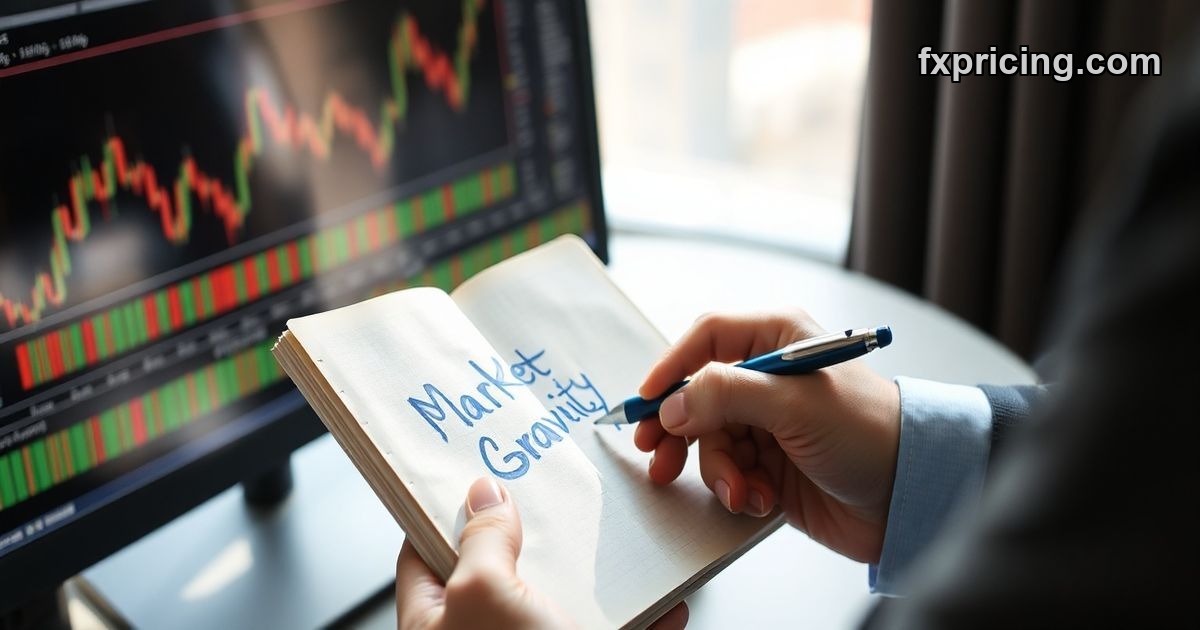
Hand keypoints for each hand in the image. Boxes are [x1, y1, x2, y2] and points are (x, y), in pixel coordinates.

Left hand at [396, 478, 688, 628]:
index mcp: (437, 622)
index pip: (424, 551)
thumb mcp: (487, 597)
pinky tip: (670, 604)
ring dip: (602, 576)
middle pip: (503, 572)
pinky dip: (648, 619)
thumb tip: (480, 494)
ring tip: (625, 542)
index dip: (445, 508)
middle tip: (562, 492)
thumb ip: (481, 542)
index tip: (476, 470)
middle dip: (539, 535)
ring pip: (567, 603)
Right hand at [635, 311, 900, 562]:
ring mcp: (767, 422)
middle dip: (679, 430)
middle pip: (696, 394)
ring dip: (717, 470)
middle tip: (657, 457)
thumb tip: (672, 404)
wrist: (911, 496)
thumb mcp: (795, 404)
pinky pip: (728, 472)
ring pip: (708, 440)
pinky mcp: (769, 463)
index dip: (671, 366)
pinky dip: (736, 489)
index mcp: (779, 338)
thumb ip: (726, 396)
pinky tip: (760, 500)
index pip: (706, 338)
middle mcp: (768, 376)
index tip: (646, 402)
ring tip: (740, 490)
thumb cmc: (871, 433)